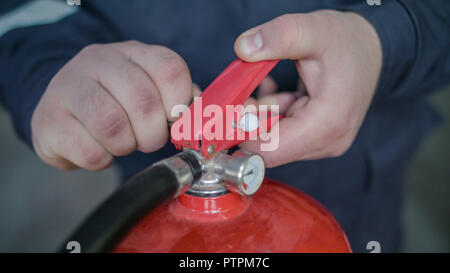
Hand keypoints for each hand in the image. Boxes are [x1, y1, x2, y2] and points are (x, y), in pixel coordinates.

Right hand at [32, 41, 195, 169]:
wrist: (64, 107)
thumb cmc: (118, 102)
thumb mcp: (151, 91)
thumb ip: (179, 101)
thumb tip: (197, 116)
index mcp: (133, 53)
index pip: (170, 69)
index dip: (179, 104)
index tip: (172, 120)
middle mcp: (99, 61)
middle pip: (143, 100)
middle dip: (153, 134)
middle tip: (148, 139)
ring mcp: (68, 87)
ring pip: (112, 125)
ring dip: (126, 146)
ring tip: (122, 143)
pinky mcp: (48, 120)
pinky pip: (89, 152)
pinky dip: (102, 160)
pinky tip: (99, 149)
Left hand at [235, 11, 381, 166]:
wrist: (371, 49)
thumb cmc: (348, 42)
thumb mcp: (314, 29)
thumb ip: (279, 37)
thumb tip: (244, 49)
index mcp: (328, 124)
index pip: (270, 151)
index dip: (242, 134)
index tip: (229, 109)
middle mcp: (327, 142)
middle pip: (270, 148)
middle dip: (250, 121)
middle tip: (244, 93)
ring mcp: (323, 142)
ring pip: (273, 141)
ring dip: (261, 115)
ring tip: (265, 87)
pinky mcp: (318, 137)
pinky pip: (282, 133)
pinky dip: (272, 114)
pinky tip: (273, 92)